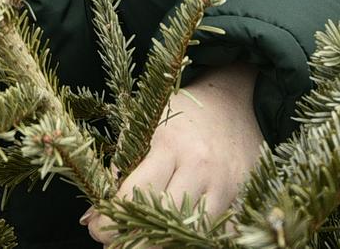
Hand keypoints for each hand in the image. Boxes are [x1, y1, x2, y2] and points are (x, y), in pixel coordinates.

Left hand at [82, 62, 263, 242]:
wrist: (232, 104)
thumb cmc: (181, 116)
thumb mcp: (145, 127)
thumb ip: (123, 165)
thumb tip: (97, 213)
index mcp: (170, 145)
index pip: (135, 194)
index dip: (112, 220)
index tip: (98, 229)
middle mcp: (200, 168)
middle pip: (165, 221)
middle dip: (135, 242)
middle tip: (116, 246)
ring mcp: (225, 187)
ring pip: (194, 234)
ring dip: (166, 246)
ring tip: (145, 245)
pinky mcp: (242, 200)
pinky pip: (219, 235)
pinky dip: (197, 241)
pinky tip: (177, 240)